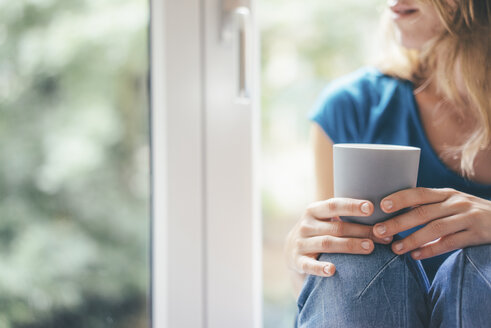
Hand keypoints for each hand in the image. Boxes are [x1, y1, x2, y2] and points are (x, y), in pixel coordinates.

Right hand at [285, 198, 392, 276]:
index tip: (371, 208)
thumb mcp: (323, 218)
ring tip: (370, 248)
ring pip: (327, 244)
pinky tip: (333, 270)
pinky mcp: (297, 261)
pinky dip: (320, 268)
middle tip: (383, 235)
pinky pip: (309, 265)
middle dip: (361, 230)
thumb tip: (379, 210)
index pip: (333, 205)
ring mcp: (300, 243)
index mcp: (313, 210)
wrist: (291, 249)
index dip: (352, 206)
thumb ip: (342, 213)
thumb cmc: (318, 230)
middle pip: (336, 227)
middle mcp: (305, 225)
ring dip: (349, 245)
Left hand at [372, 187, 490, 259]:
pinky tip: (417, 256)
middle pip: (423, 212)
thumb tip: (395, 212)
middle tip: (378, 231)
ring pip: (435, 229)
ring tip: (395, 249)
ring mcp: (468, 218)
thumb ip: (430, 206)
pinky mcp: (477, 234)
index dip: (400, 198)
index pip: (419, 193)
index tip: (381, 206)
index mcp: (446, 194)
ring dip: (412, 239)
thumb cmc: (469, 213)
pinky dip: (432, 250)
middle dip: (398, 222)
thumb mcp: (452, 203)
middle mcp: (456, 203)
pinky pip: (451, 243)